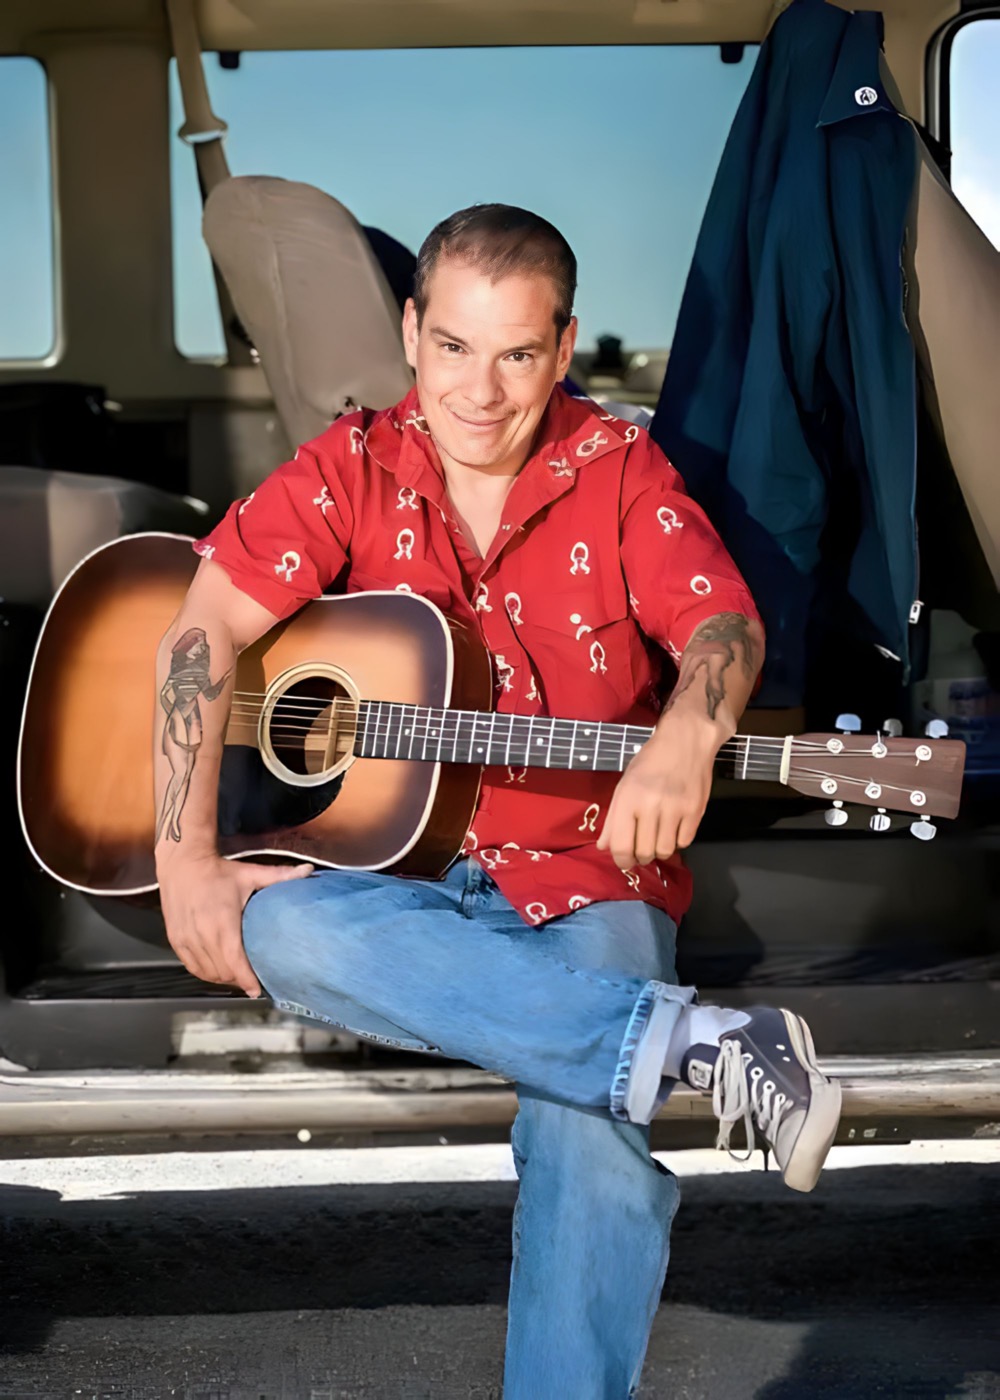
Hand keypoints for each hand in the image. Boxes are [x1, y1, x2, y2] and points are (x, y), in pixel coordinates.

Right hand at [158, 854, 312, 995]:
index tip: (256, 989)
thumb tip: (308, 871)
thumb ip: (279, 876)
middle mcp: (202, 933)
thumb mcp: (250, 873)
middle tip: (252, 979)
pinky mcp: (176, 940)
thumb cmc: (217, 871)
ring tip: (237, 976)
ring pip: (207, 973)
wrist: (182, 864)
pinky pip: (193, 967)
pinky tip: (218, 969)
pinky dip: (206, 973)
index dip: (246, 979)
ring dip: (223, 978)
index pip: (234, 961)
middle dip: (239, 980)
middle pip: (223, 972)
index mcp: (222, 920)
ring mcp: (186, 939)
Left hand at [597, 719, 715, 869]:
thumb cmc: (649, 762)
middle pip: (644, 853)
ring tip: (658, 837)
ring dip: (659, 850)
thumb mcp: (624, 785)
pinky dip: (677, 840)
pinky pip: (684, 842)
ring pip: (665, 851)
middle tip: (642, 848)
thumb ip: (613, 819)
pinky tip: (673, 828)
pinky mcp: (696, 810)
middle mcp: (651, 805)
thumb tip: (603, 847)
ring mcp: (676, 809)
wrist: (684, 741)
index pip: (621, 846)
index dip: (621, 861)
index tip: (624, 860)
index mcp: (629, 798)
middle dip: (640, 857)